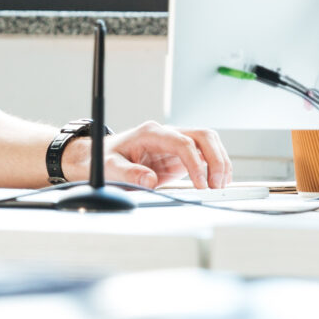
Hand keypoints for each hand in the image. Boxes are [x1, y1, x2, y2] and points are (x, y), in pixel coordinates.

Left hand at [62, 121, 231, 189]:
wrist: (99, 157)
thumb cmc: (103, 159)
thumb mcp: (109, 168)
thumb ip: (129, 173)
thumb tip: (149, 180)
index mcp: (151, 133)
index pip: (182, 142)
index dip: (195, 162)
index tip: (201, 183)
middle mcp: (166, 134)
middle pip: (203, 136)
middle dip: (216, 159)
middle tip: (217, 184)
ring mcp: (175, 142)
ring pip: (208, 142)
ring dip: (219, 162)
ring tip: (220, 185)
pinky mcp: (178, 155)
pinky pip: (204, 155)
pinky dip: (215, 166)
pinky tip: (217, 181)